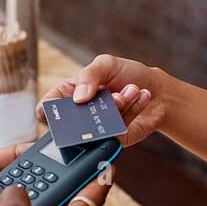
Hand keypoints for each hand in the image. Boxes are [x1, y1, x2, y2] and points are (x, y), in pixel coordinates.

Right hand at [36, 54, 165, 147]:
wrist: (158, 91)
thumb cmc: (128, 75)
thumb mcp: (106, 64)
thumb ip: (89, 75)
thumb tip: (77, 98)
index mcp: (69, 94)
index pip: (47, 108)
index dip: (48, 110)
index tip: (64, 104)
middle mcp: (80, 115)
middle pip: (71, 121)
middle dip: (94, 105)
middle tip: (114, 94)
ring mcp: (96, 130)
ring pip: (97, 126)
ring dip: (119, 105)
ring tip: (132, 89)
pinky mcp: (114, 140)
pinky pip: (117, 130)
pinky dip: (131, 110)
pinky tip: (141, 95)